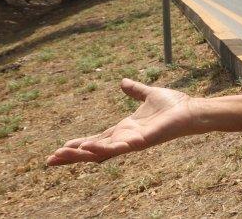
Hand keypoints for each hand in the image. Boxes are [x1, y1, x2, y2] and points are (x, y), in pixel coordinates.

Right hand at [46, 78, 198, 165]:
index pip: (96, 139)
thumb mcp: (148, 94)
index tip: (60, 148)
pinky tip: (88, 148)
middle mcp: (125, 138)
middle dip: (72, 156)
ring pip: (101, 152)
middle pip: (93, 150)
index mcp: (124, 129)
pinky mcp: (141, 142)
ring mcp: (132, 142)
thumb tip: (123, 81)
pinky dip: (103, 148)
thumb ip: (135, 90)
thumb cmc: (173, 105)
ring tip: (60, 157)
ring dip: (81, 155)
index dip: (79, 144)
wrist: (191, 109)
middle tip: (50, 160)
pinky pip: (119, 148)